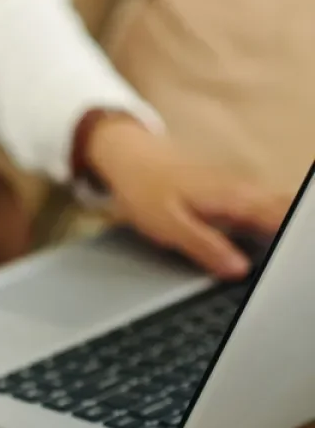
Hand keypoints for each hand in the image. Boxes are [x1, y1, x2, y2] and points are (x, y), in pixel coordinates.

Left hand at [84, 114, 291, 279]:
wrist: (130, 158)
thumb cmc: (145, 189)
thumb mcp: (168, 225)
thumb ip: (204, 247)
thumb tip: (239, 269)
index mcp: (234, 198)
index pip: (282, 219)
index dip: (294, 242)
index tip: (296, 265)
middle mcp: (244, 190)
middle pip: (288, 212)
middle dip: (296, 236)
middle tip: (296, 266)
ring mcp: (241, 189)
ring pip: (279, 207)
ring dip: (288, 228)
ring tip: (289, 256)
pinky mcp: (234, 192)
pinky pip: (268, 206)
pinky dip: (276, 221)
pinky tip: (275, 239)